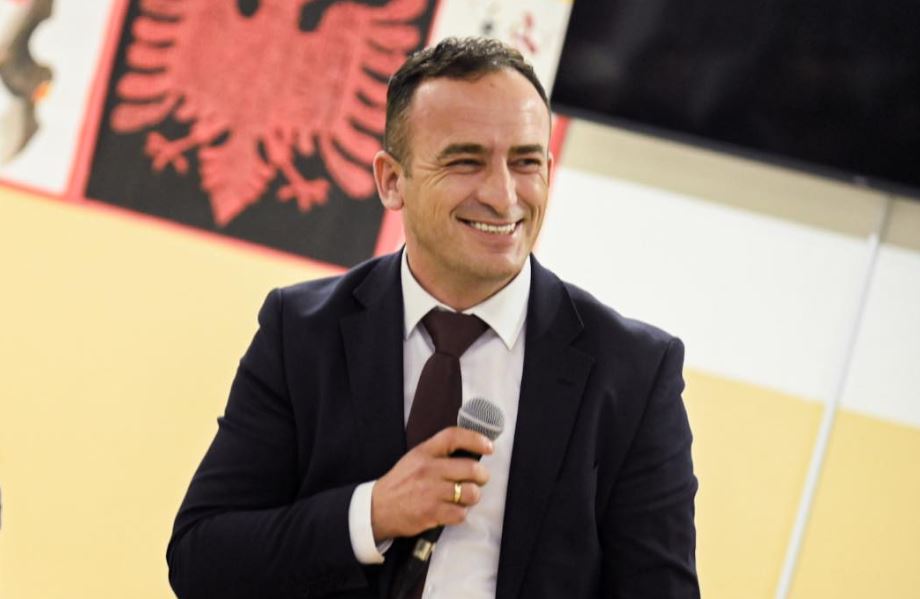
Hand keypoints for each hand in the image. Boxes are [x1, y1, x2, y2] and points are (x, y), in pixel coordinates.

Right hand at [370, 427, 492, 541]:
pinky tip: (452, 511)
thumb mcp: (414, 458)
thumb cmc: (400, 483)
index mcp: (424, 452)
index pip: (454, 437)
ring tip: (464, 497)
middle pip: (471, 468)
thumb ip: (438, 453)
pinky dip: (460, 513)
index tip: (489, 447)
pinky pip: (461, 513)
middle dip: (482, 476)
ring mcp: (430, 492)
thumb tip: (470, 452)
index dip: (476, 439)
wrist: (377, 508)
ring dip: (472, 496)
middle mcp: (429, 470)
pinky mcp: (431, 513)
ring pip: (470, 493)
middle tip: (479, 480)